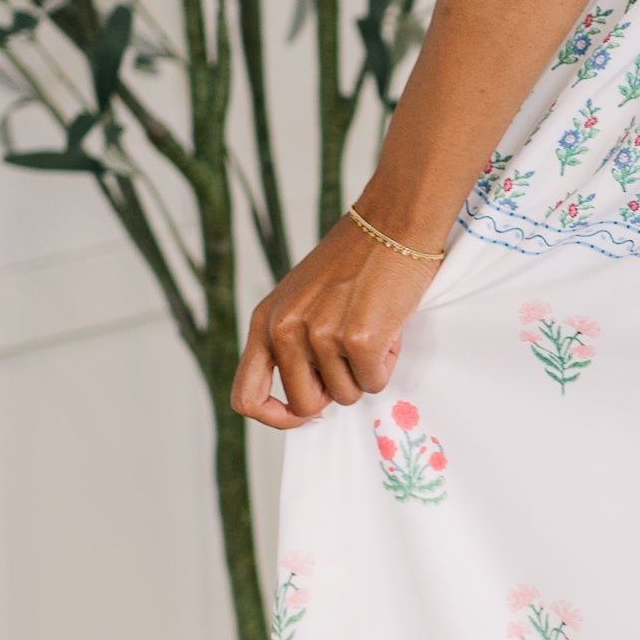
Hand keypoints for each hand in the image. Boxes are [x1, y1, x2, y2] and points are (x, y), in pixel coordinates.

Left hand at [232, 217, 440, 429]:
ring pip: (347, 395)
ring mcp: (321, 336)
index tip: (302, 415)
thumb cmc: (355, 258)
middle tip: (351, 357)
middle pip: (305, 405)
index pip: (247, 397)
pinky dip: (386, 363)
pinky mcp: (358, 339)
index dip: (275, 417)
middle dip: (334, 390)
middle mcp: (285, 331)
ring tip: (372, 327)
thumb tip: (309, 396)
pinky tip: (388, 327)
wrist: (393, 222)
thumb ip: (293, 340)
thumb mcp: (302, 297)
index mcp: (265, 321)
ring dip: (365, 370)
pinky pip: (375, 382)